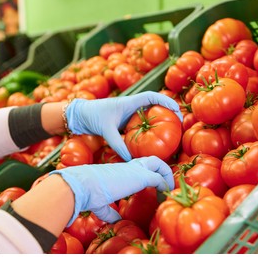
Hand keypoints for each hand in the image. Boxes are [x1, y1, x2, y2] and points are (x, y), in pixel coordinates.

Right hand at [49, 156, 173, 225]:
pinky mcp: (140, 176)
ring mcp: (135, 169)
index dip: (147, 174)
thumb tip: (116, 220)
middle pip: (151, 160)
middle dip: (161, 170)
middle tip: (165, 186)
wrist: (83, 185)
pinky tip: (165, 196)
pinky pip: (159, 178)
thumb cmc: (88, 193)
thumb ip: (109, 212)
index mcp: (119, 170)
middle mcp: (128, 166)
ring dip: (166, 175)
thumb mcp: (100, 204)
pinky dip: (165, 186)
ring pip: (158, 163)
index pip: (138, 166)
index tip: (153, 187)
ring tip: (169, 190)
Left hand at [66, 91, 182, 160]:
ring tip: (170, 131)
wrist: (79, 115)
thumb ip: (117, 144)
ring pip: (146, 114)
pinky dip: (146, 129)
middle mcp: (130, 106)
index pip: (151, 97)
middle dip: (167, 111)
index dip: (165, 101)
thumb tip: (129, 159)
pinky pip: (138, 123)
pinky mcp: (123, 121)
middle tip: (178, 123)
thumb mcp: (105, 130)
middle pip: (153, 105)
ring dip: (158, 119)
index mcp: (129, 102)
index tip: (177, 109)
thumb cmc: (92, 116)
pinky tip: (151, 140)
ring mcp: (127, 114)